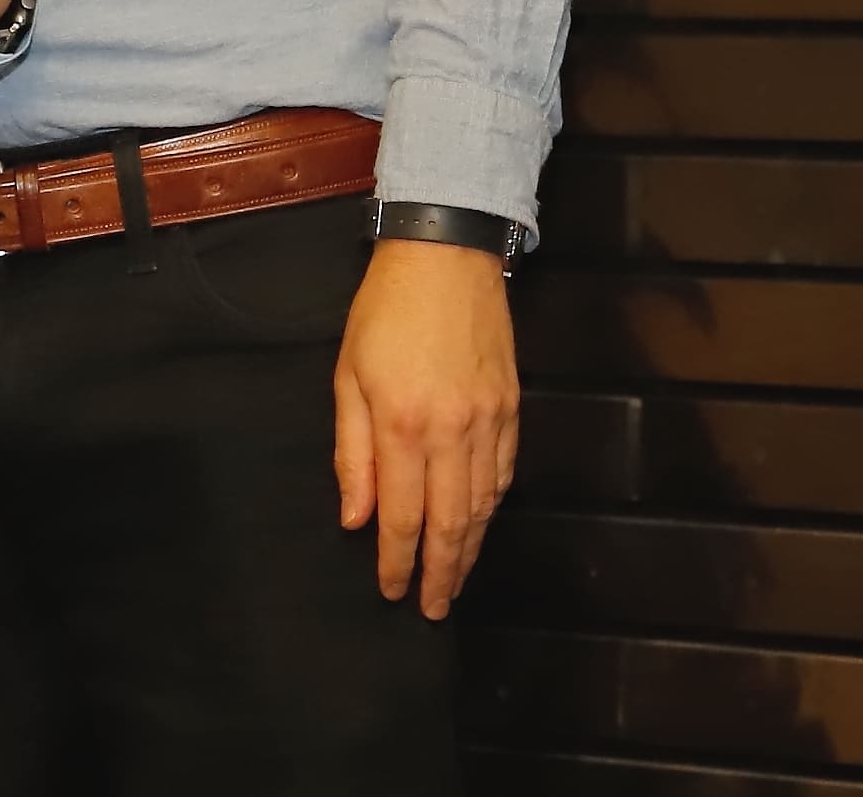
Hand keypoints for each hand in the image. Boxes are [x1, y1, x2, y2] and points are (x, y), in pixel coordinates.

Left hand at [332, 236, 518, 618]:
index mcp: (403, 426)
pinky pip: (505, 473)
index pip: (404, 516)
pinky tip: (480, 523)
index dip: (398, 561)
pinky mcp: (513, 407)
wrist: (446, 254)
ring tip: (456, 577)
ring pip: (485, 505)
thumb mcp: (348, 376)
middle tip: (434, 609)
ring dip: (470, 548)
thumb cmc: (384, 312)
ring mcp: (490, 421)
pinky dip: (492, 506)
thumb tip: (356, 518)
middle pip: (453, 524)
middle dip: (443, 573)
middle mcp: (452, 432)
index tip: (393, 591)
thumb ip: (353, 452)